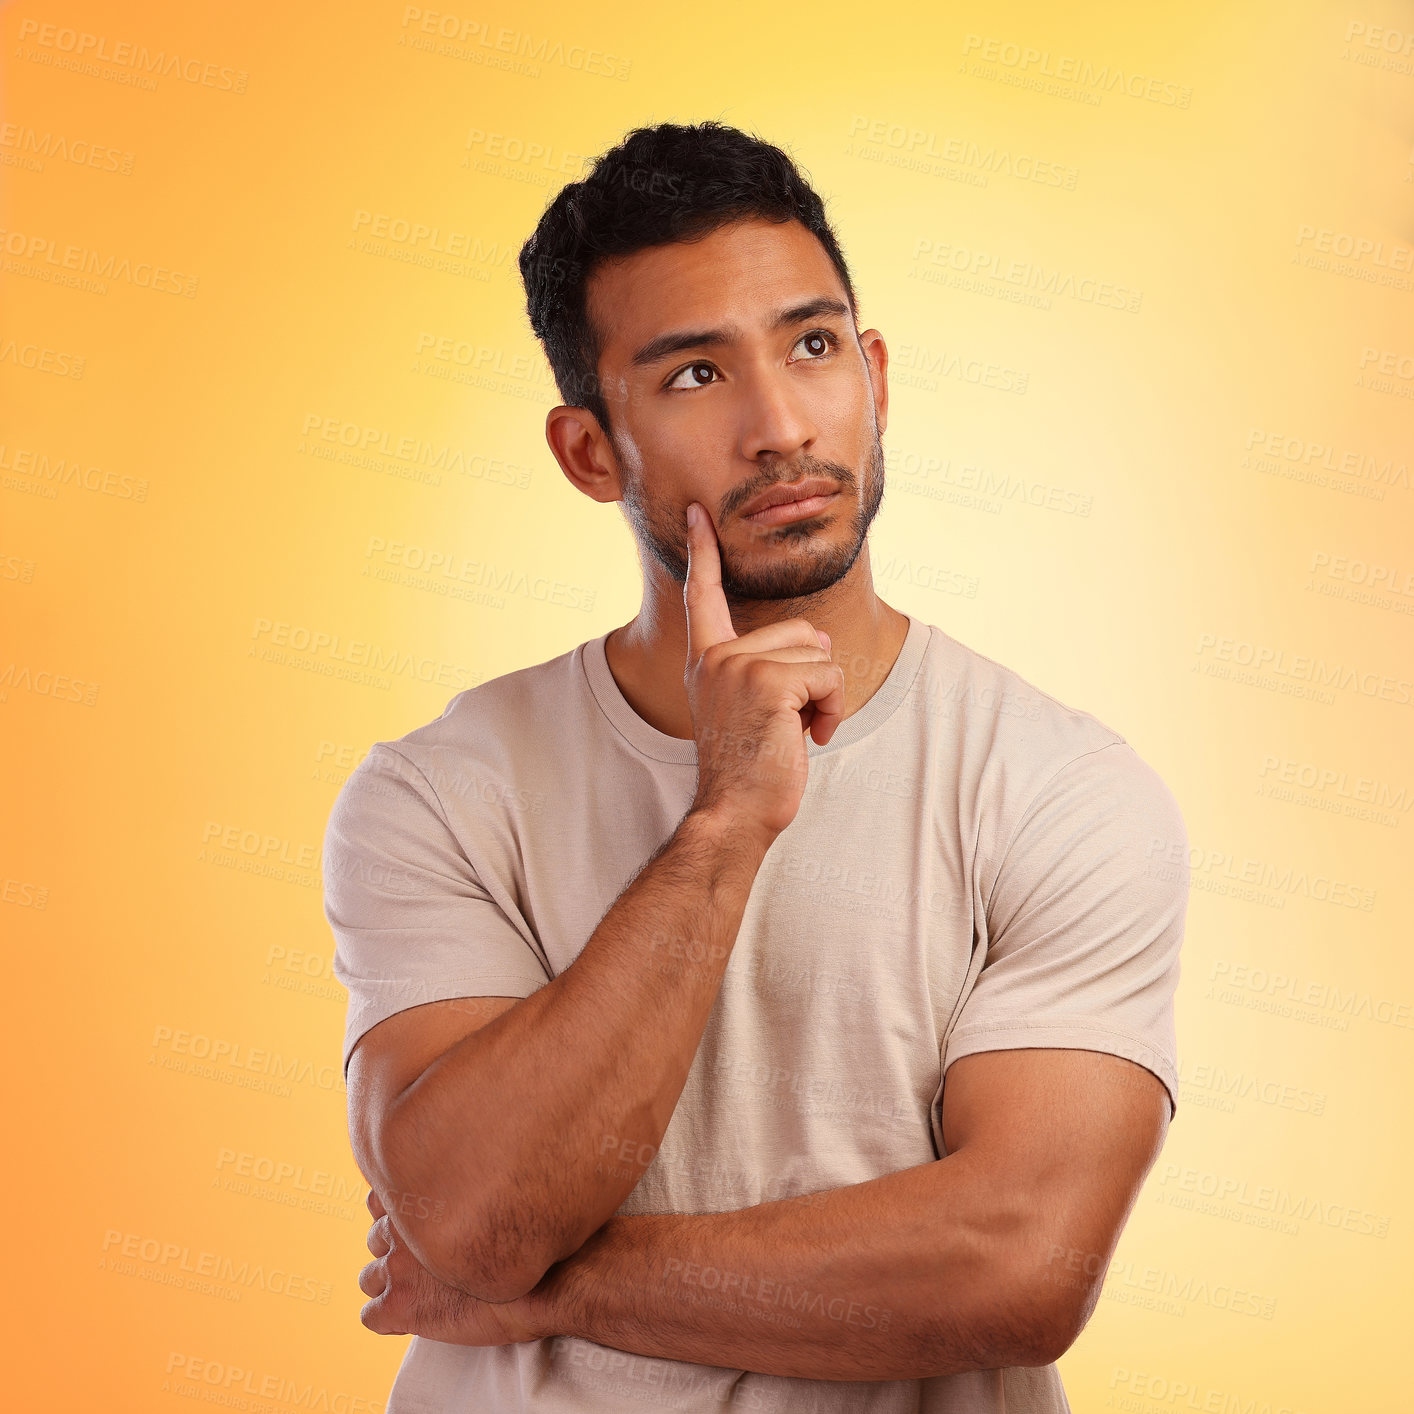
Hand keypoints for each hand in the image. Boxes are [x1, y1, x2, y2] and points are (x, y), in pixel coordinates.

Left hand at [358, 1189, 544, 1345]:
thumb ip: (468, 1192)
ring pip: (369, 1278)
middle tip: (427, 1267)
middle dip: (396, 1252)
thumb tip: (471, 1190)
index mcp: (422, 1192)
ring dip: (390, 1286)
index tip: (422, 1229)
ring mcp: (398, 1266)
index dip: (401, 1217)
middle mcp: (402, 1224)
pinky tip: (415, 1320)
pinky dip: (388, 1320)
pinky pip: (370, 1316)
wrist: (548, 1282)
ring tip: (423, 1295)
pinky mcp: (400, 1306)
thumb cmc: (532, 1240)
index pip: (381, 1198)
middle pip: (374, 1239)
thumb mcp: (497, 1195)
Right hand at [682, 501, 845, 843]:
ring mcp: (738, 666)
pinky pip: (829, 677)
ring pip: (820, 654)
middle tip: (788, 722)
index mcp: (706, 660)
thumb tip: (823, 641)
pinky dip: (831, 710)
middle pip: (802, 631)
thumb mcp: (750, 709)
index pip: (704, 595)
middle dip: (814, 677)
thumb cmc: (750, 770)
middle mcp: (716, 656)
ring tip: (796, 732)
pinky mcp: (767, 680)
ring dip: (824, 697)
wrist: (735, 813)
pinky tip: (809, 738)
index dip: (702, 552)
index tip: (698, 514)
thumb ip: (767, 669)